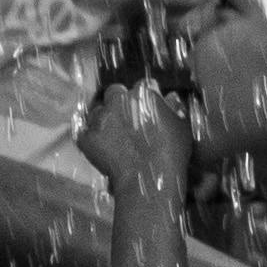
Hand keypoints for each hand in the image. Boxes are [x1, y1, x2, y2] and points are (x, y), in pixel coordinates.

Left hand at [79, 79, 190, 197]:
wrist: (150, 179)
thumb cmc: (171, 153)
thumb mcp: (182, 127)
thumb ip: (175, 108)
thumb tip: (171, 97)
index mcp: (142, 94)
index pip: (142, 86)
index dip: (144, 98)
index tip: (147, 108)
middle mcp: (118, 101)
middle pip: (115, 93)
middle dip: (120, 103)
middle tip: (128, 121)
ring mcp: (100, 119)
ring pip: (97, 111)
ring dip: (104, 120)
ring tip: (114, 137)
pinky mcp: (87, 137)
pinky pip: (84, 133)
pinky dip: (91, 138)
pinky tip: (101, 148)